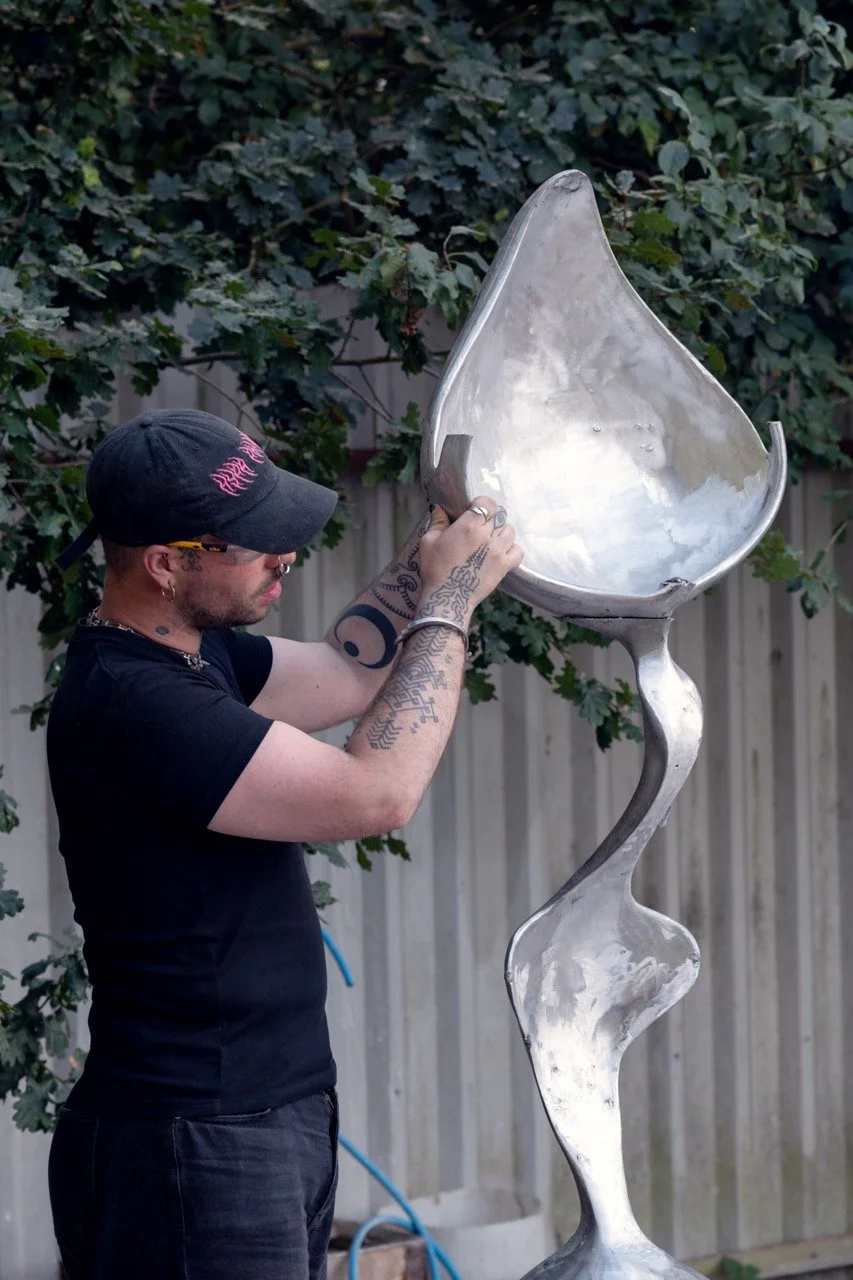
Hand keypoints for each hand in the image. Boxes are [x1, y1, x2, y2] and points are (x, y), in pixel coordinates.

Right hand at [417, 496, 522, 626]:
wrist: (448, 598)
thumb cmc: (435, 569)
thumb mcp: (428, 542)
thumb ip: (437, 522)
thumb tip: (440, 509)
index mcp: (469, 526)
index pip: (487, 503)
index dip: (482, 503)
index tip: (475, 509)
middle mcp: (487, 536)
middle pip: (500, 515)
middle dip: (491, 516)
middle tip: (481, 524)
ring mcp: (499, 552)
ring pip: (510, 530)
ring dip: (502, 531)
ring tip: (491, 538)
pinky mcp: (505, 566)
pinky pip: (518, 551)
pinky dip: (512, 549)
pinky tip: (501, 552)